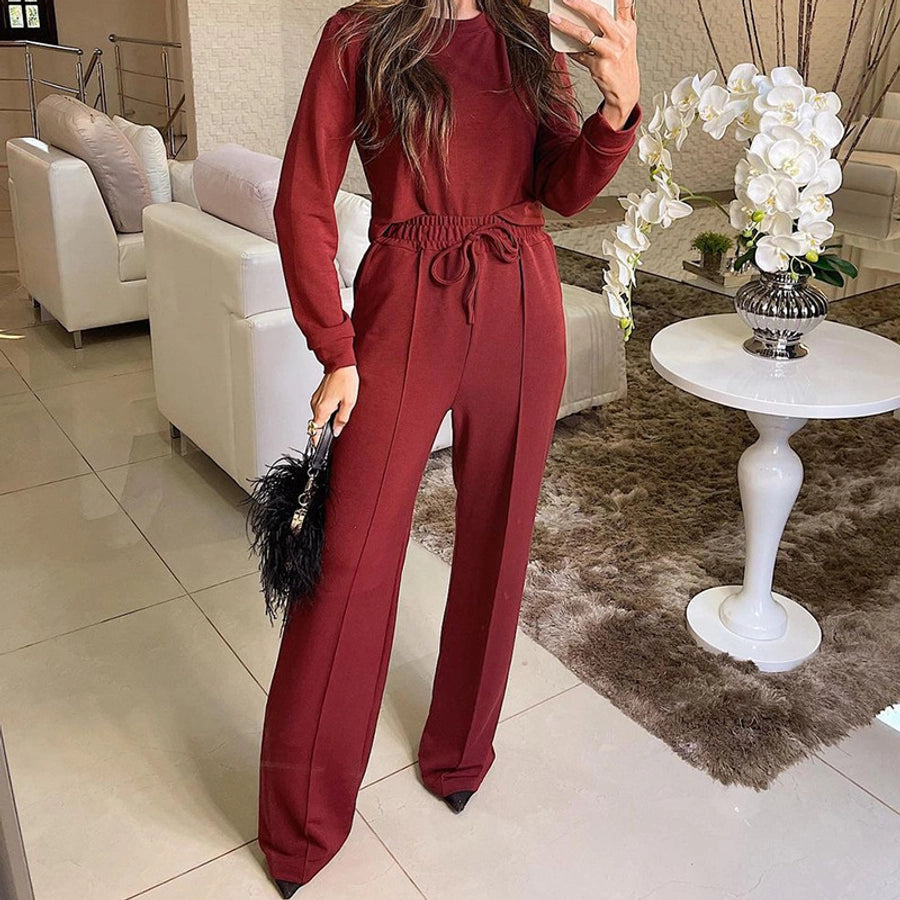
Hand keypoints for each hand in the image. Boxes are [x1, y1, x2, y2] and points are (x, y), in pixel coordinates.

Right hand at [309, 365, 357, 442]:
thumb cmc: (345, 380)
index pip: (315, 431)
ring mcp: (315, 400)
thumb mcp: (349, 403)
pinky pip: (321, 408)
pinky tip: (337, 403)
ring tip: (340, 409)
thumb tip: (336, 431)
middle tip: (338, 425)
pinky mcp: (318, 395)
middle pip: (318, 424)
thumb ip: (342, 419)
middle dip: (327, 427)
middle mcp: (315, 405)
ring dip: (328, 417)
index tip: (320, 446)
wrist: (340, 364)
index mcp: (322, 409)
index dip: (317, 440)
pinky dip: (328, 410)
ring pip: (320, 415)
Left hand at [549, 0, 639, 128]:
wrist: (625, 91)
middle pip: (599, 14)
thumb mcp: (624, 39)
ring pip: (584, 35)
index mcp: (627, 27)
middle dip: (580, 4)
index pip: (624, 3)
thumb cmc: (621, 62)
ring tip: (553, 19)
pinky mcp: (600, 67)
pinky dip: (571, 50)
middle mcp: (621, 38)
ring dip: (566, 26)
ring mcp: (610, 52)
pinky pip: (579, 55)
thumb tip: (588, 10)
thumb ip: (613, 23)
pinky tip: (566, 46)